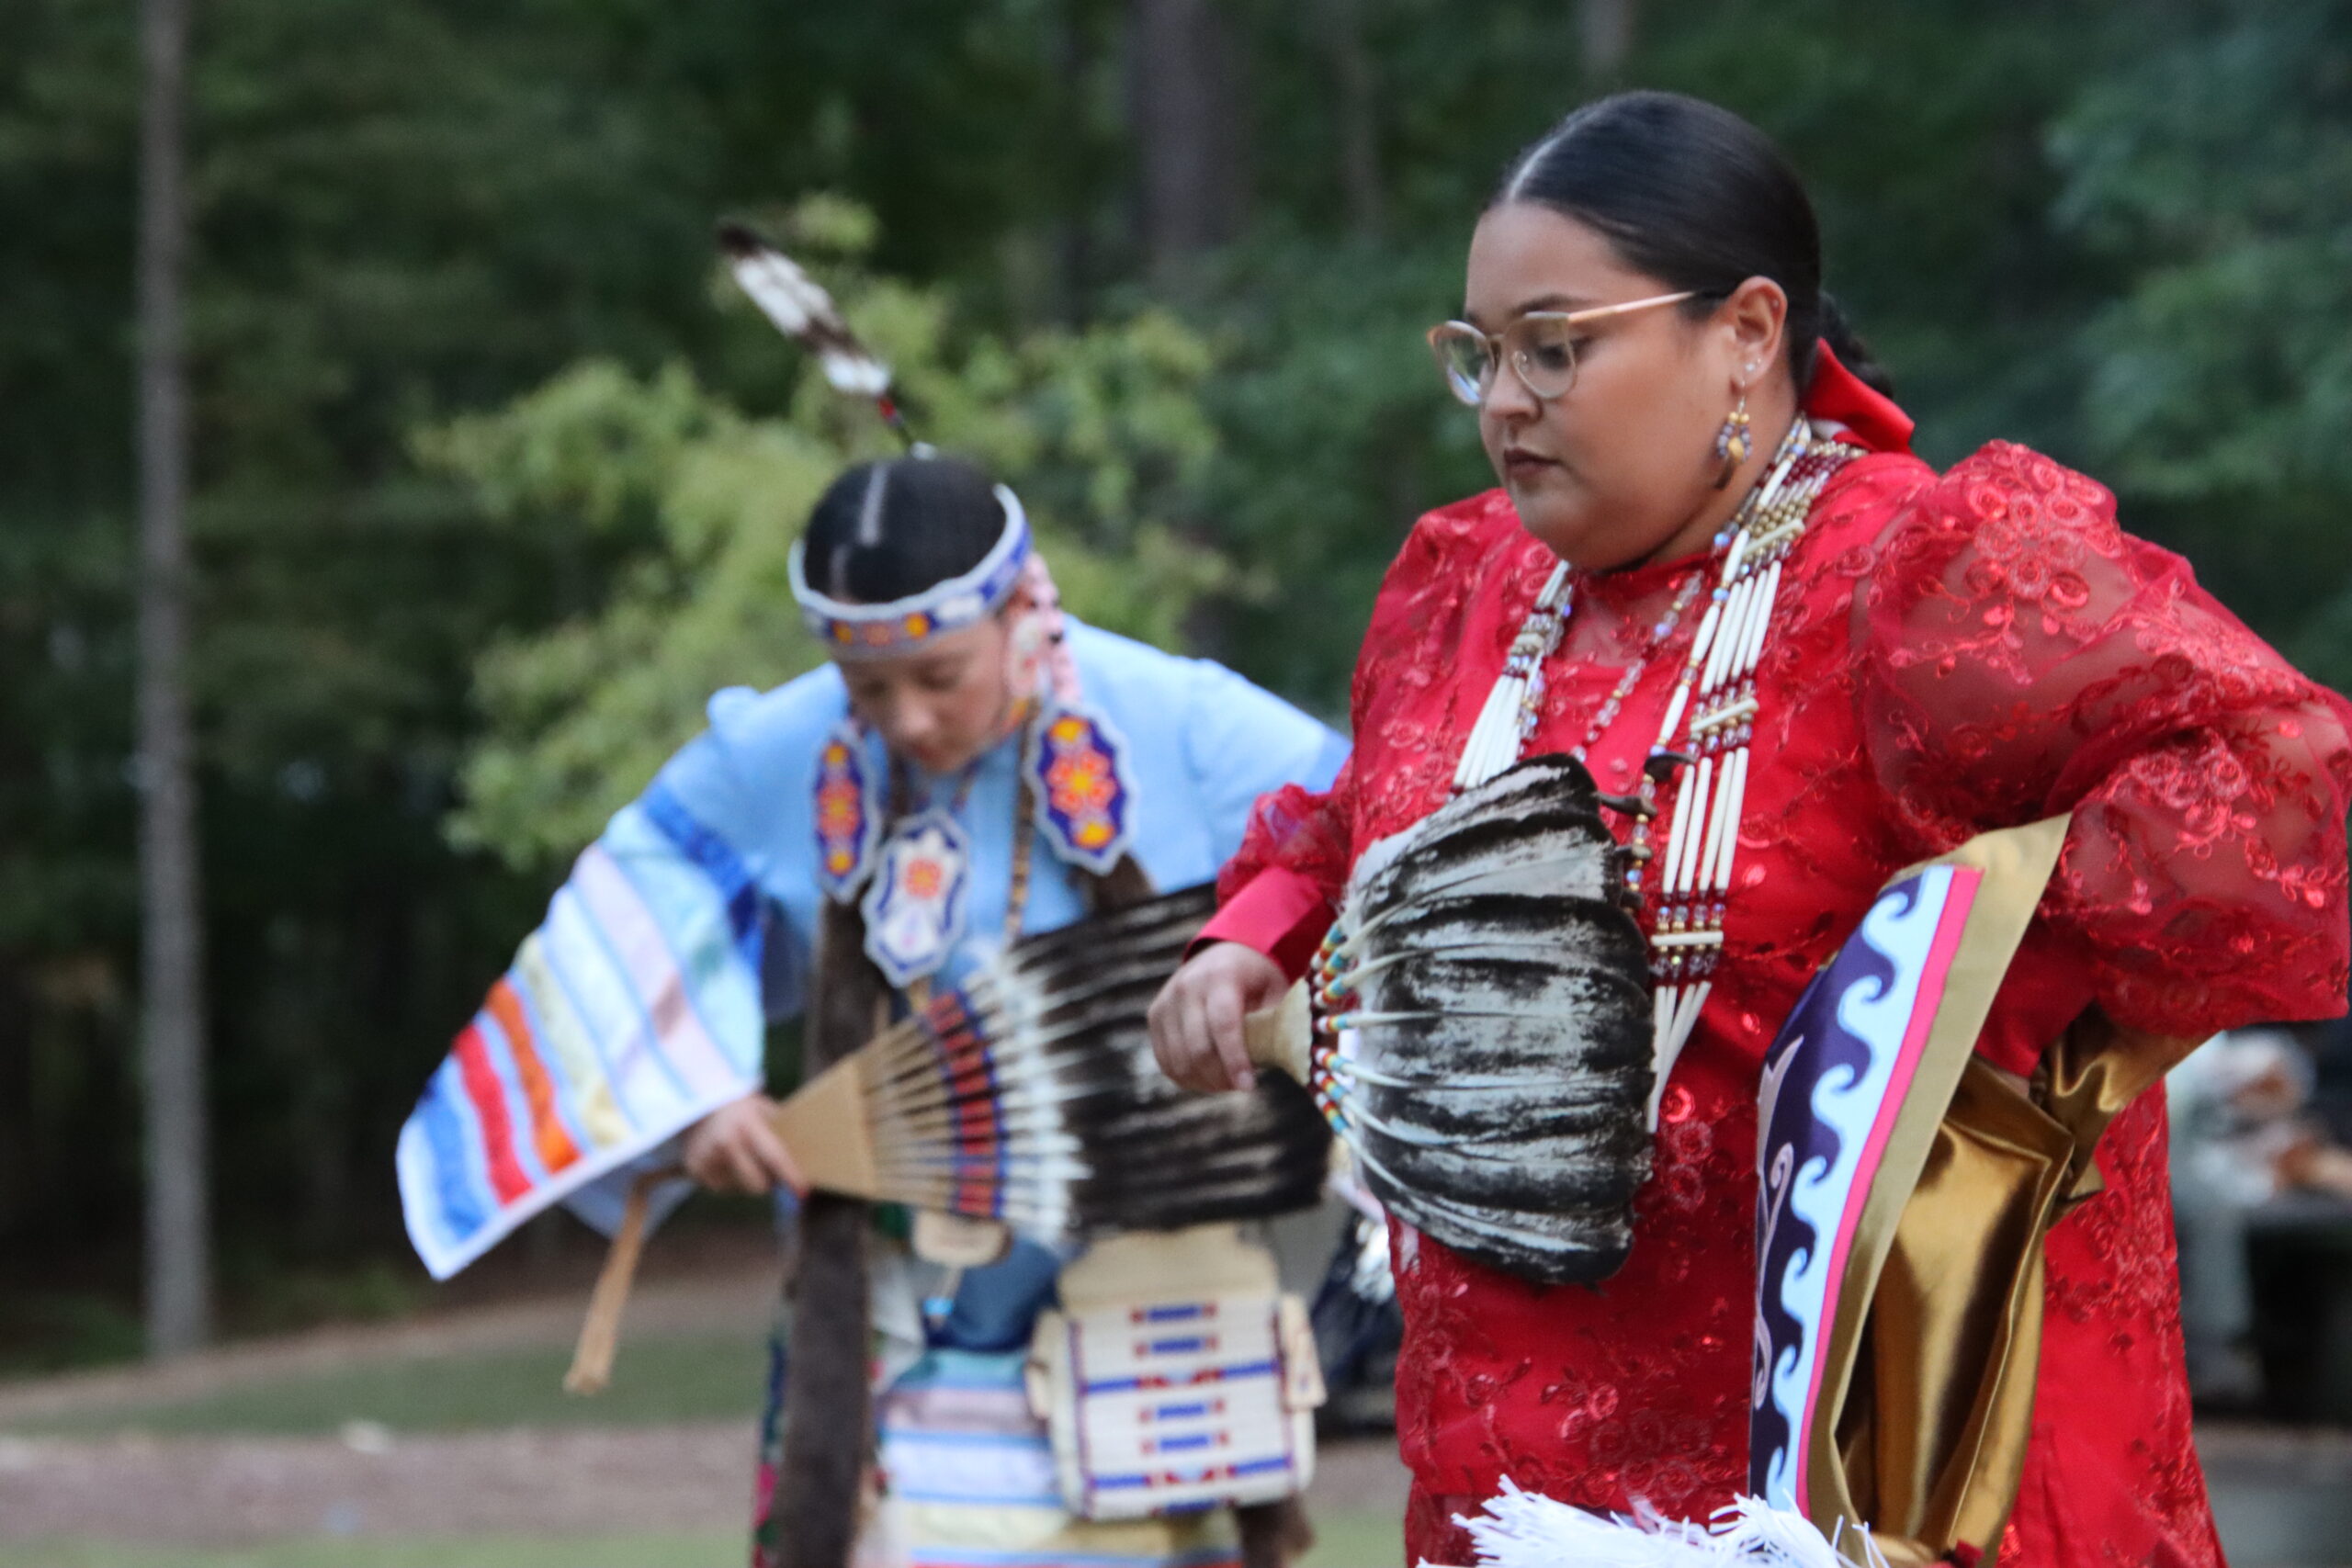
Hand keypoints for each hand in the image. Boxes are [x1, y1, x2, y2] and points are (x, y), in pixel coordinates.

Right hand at [681, 1092, 805, 1195]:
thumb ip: (783, 1133)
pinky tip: (727, 1161)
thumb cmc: (743, 1111)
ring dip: (748, 1180)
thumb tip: (813, 1157)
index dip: (790, 1176)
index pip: (774, 1157)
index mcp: (747, 1125)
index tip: (803, 1192)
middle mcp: (725, 1142)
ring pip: (741, 1189)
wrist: (699, 1105)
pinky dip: (730, 1181)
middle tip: (772, 1171)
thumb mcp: (764, 1112)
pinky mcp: (695, 1170)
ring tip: (743, 1158)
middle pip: (758, 1184)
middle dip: (770, 1183)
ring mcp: (707, 1157)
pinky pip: (723, 1189)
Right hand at [1149, 941, 1289, 1092]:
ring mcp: (1166, 1000)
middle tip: (1241, 1086)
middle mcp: (1187, 985)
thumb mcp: (1275, 991)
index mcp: (1221, 975)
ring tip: (1226, 1082)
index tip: (1249, 1087)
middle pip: (1197, 1047)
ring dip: (1204, 1081)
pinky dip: (1186, 1077)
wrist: (1222, 954)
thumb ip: (1278, 1023)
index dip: (1235, 1060)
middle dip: (1221, 1077)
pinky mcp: (1155, 1015)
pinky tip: (1207, 1078)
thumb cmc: (1256, 978)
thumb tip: (1287, 1060)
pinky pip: (1165, 1060)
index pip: (1223, 1025)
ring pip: (1178, 1059)